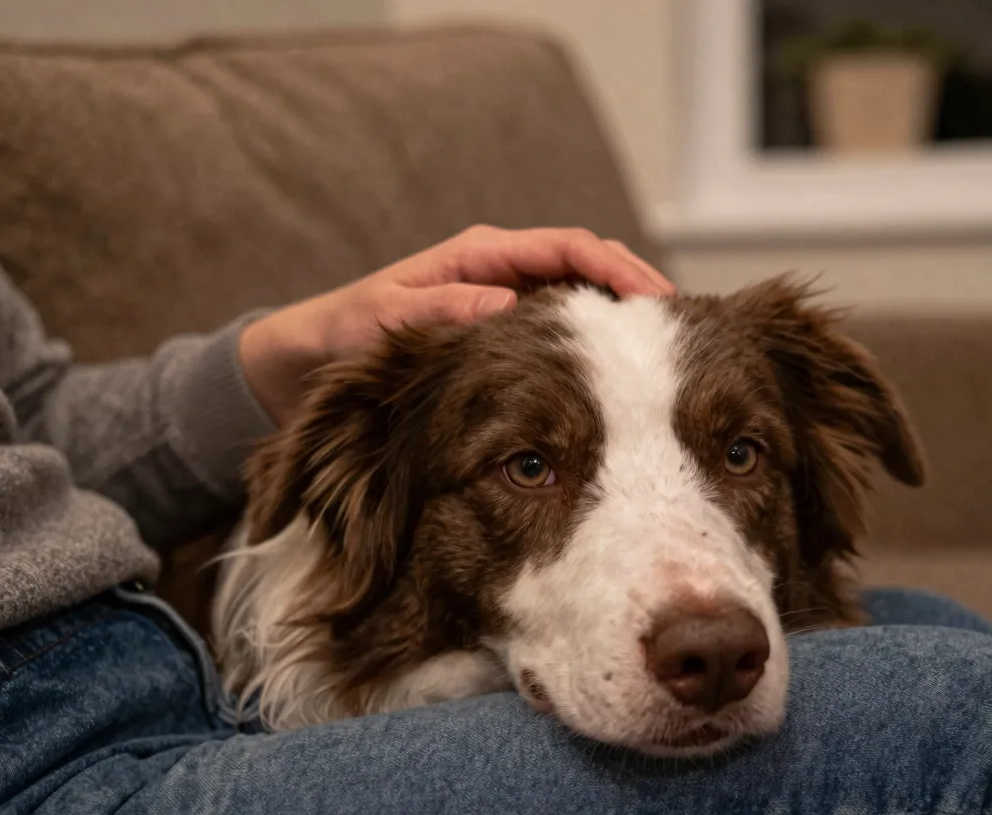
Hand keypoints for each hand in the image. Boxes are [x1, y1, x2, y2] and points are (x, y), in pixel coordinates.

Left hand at [238, 225, 674, 425]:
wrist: (303, 366)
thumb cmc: (337, 335)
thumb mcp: (380, 322)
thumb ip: (437, 311)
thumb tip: (505, 304)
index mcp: (479, 259)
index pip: (569, 248)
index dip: (619, 269)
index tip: (658, 301)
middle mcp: (500, 278)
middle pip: (590, 272)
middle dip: (639, 295)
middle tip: (687, 332)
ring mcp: (506, 310)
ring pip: (583, 308)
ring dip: (625, 329)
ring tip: (672, 360)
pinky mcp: (502, 345)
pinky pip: (562, 344)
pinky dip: (597, 358)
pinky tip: (622, 388)